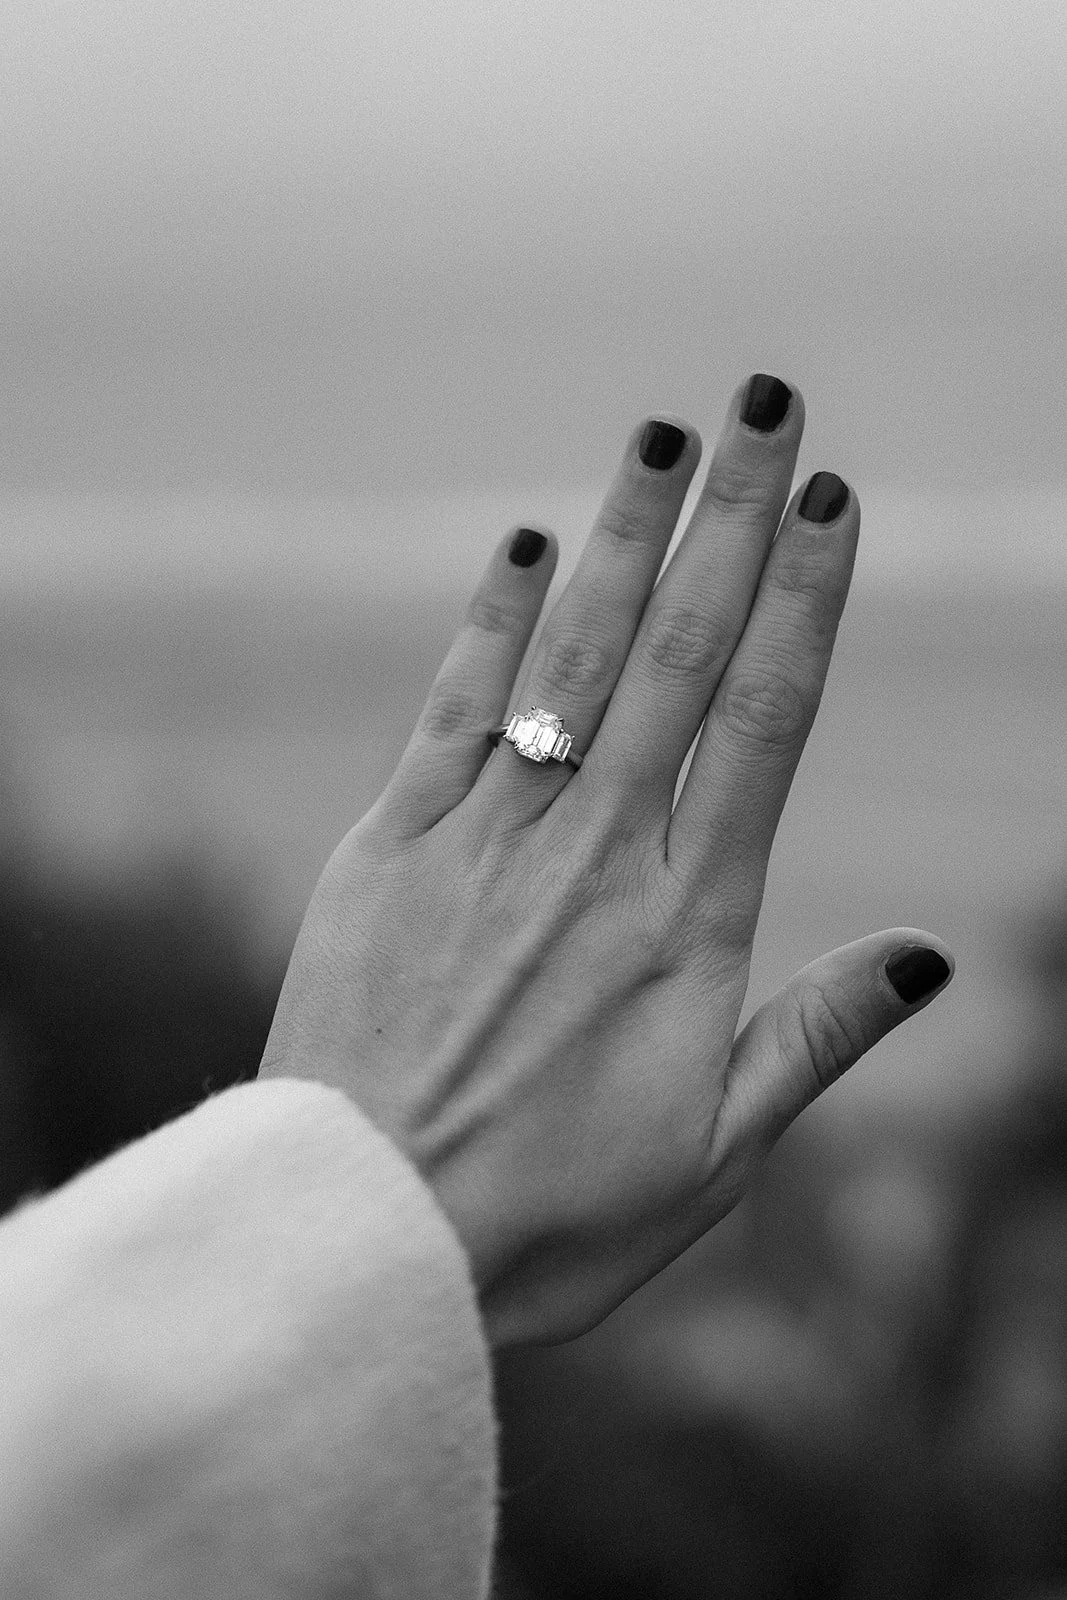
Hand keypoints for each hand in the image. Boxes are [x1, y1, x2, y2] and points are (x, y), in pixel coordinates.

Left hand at [259, 376, 954, 1349]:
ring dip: (620, 538)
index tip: (831, 497)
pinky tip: (523, 547)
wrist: (366, 1236)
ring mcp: (486, 842)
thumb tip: (925, 954)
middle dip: (728, 521)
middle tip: (766, 403)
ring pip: (569, 658)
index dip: (803, 598)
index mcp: (686, 924)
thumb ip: (816, 1035)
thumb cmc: (555, 1214)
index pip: (764, 722)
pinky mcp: (392, 850)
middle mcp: (592, 856)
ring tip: (662, 435)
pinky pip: (453, 710)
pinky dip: (490, 624)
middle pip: (676, 656)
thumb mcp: (717, 1153)